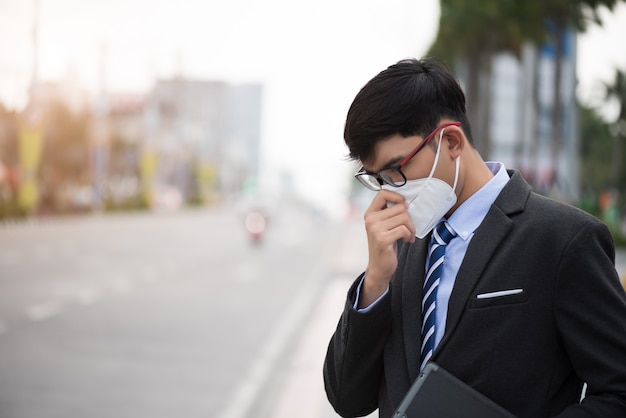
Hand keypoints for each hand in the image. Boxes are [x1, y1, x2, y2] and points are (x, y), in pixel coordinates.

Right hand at [359, 190, 414, 307]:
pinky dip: (409, 235)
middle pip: (400, 207)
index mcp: (370, 213)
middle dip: (409, 219)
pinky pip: (403, 229)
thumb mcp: (383, 226)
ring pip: (404, 217)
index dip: (397, 197)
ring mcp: (375, 229)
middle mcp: (371, 219)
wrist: (379, 267)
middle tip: (408, 229)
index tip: (404, 206)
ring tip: (408, 235)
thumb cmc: (385, 245)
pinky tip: (406, 240)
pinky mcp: (383, 239)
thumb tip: (405, 202)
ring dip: (411, 228)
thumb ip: (389, 213)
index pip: (383, 193)